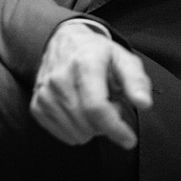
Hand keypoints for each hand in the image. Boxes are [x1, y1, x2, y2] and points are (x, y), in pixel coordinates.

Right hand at [30, 21, 152, 149]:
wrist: (64, 41)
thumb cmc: (98, 53)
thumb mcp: (123, 59)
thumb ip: (136, 81)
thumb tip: (143, 103)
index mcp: (84, 64)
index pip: (96, 107)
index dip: (115, 129)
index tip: (129, 139)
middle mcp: (59, 78)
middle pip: (87, 124)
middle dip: (106, 124)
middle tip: (110, 106)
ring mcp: (45, 92)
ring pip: (75, 133)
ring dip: (91, 128)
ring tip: (93, 106)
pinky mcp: (37, 104)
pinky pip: (62, 134)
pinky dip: (76, 130)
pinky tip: (80, 113)